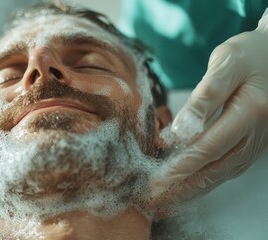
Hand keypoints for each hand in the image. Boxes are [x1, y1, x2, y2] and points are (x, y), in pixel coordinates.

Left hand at [148, 20, 267, 213]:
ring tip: (164, 199)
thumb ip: (204, 97)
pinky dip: (204, 181)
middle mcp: (255, 135)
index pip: (207, 148)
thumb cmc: (248, 55)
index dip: (180, 167)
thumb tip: (180, 131)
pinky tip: (188, 186)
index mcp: (249, 112)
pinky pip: (226, 170)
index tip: (156, 180)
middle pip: (213, 168)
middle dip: (180, 186)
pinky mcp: (251, 146)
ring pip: (220, 174)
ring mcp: (255, 143)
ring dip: (191, 189)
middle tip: (152, 198)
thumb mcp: (226, 64)